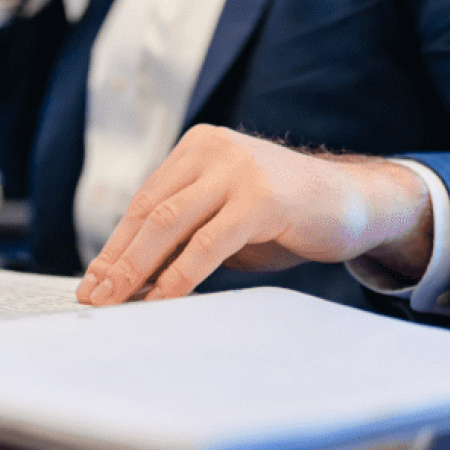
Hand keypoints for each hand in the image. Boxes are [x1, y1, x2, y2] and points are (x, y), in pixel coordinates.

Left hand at [75, 125, 433, 305]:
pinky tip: (162, 299)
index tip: (95, 278)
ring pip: (168, 223)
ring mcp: (238, 168)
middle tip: (95, 296)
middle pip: (149, 211)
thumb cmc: (287, 215)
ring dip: (136, 268)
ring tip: (117, 302)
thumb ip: (187, 234)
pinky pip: (208, 243)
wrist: (353, 202)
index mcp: (198, 147)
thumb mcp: (227, 219)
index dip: (116, 244)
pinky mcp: (261, 197)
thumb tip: (133, 277)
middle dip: (118, 259)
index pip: (145, 200)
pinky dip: (180, 275)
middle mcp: (213, 148)